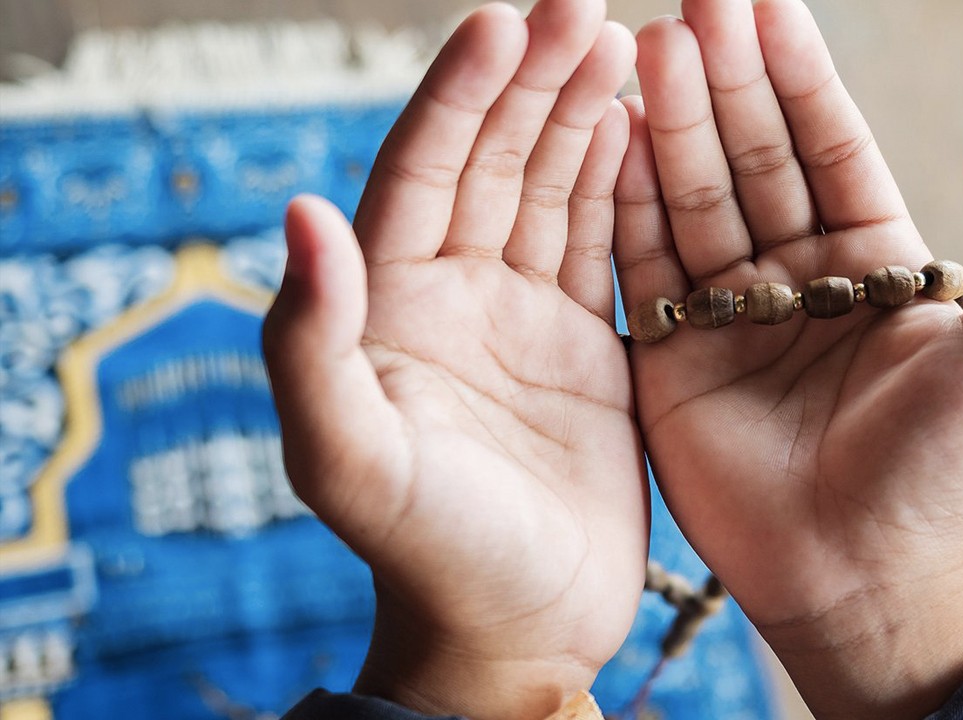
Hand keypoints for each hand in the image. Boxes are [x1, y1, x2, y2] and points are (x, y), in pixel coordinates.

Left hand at [262, 3, 643, 718]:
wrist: (512, 628)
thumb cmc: (425, 555)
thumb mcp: (350, 462)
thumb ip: (309, 342)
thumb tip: (302, 213)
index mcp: (390, 306)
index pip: (422, 172)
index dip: (458, 95)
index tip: (503, 21)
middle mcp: (453, 295)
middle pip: (493, 161)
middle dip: (533, 82)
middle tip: (584, 11)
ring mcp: (522, 316)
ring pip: (552, 190)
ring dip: (581, 117)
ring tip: (622, 45)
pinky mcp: (586, 346)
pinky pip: (604, 246)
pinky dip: (622, 185)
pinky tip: (642, 130)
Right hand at [616, 0, 962, 716]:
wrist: (863, 578)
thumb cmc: (948, 473)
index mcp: (873, 260)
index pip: (829, 146)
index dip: (798, 77)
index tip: (763, 7)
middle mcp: (794, 276)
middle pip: (751, 159)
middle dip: (722, 85)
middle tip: (690, 12)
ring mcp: (727, 316)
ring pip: (691, 201)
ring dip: (668, 128)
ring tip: (647, 52)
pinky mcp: (671, 359)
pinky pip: (643, 269)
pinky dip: (623, 205)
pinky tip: (607, 140)